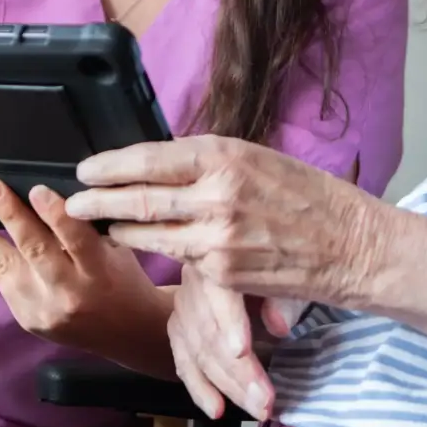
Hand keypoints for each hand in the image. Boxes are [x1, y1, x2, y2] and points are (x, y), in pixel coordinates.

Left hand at [0, 179, 173, 375]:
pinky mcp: (26, 318)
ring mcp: (43, 309)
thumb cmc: (124, 279)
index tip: (37, 189)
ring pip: (6, 265)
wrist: (127, 335)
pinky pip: (3, 278)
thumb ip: (88, 227)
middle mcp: (69, 294)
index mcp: (100, 274)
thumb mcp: (117, 250)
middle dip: (11, 215)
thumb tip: (48, 191)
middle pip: (36, 250)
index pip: (78, 240)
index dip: (56, 215)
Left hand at [66, 135, 386, 303]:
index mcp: (224, 155)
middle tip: (74, 200)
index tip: (87, 168)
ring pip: (148, 231)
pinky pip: (176, 259)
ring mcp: (217, 236)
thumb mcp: (257, 158)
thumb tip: (160, 162)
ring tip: (100, 222)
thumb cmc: (308, 196)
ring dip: (119, 227)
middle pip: (137, 196)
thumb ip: (209, 162)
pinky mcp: (221, 271)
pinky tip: (140, 244)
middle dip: (98, 200)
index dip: (109, 165)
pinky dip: (153, 249)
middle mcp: (216, 193)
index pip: (148, 157)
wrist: (352, 244)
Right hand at [165, 273, 294, 421]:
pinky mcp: (178, 328)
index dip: (230, 322)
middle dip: (239, 372)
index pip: (220, 290)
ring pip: (198, 352)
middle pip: (209, 331)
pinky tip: (217, 410)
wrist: (251, 260)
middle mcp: (194, 280)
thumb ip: (286, 296)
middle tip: (267, 403)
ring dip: (228, 387)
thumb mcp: (290, 272)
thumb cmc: (278, 265)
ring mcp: (182, 306)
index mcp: (220, 256)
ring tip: (258, 411)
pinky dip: (200, 389)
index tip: (242, 352)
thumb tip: (279, 327)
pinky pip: (184, 363)